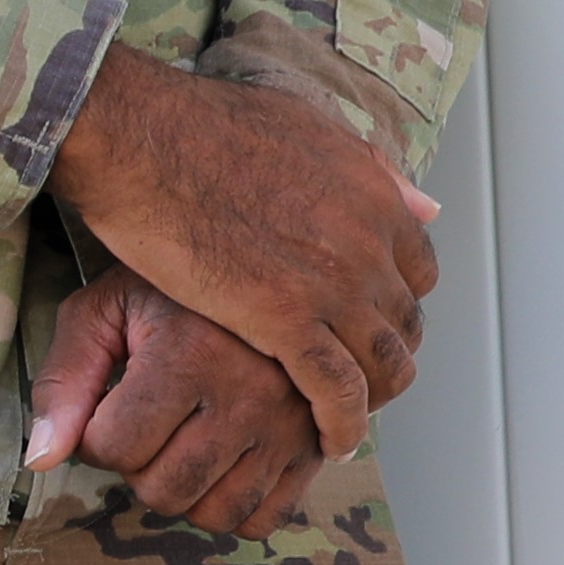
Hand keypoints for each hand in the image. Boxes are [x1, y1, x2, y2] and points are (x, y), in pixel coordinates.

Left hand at [21, 269, 329, 536]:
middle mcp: (250, 394)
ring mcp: (290, 425)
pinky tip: (217, 467)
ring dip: (182, 493)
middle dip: (136, 469)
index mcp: (192, 354)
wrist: (268, 270)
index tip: (106, 409)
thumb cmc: (168, 294)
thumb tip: (41, 460)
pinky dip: (232, 510)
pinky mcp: (316, 447)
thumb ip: (64, 382)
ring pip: (214, 514)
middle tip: (144, 427)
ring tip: (179, 444)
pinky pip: (264, 520)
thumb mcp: (103, 312)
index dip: (93, 438)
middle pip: (163, 490)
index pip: (115, 447)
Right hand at [40, 48, 432, 453]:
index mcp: (372, 196)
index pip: (417, 270)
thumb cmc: (200, 124)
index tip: (367, 323)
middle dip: (385, 356)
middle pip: (402, 322)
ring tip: (346, 421)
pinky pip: (336, 389)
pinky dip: (341, 422)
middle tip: (358, 381)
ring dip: (372, 399)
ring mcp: (332, 282)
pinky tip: (328, 440)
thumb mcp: (306, 127)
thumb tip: (420, 201)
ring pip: (380, 363)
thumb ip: (365, 169)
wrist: (143, 137)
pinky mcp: (285, 318)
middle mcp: (367, 242)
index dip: (394, 304)